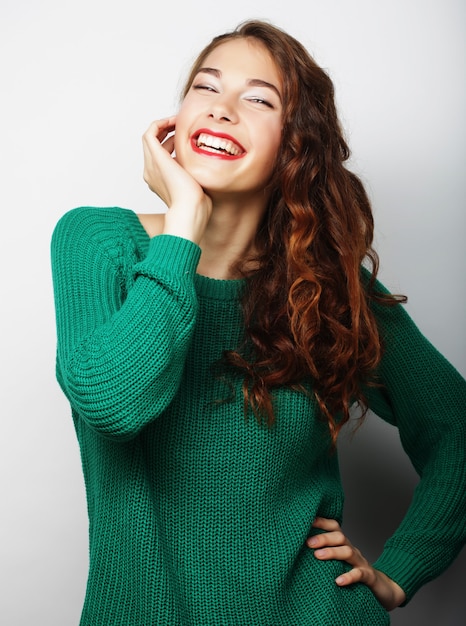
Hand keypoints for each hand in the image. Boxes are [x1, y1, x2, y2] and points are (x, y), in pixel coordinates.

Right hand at [142, 117, 211, 242]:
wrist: (190, 208)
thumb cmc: (197, 203)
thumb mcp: (196, 185)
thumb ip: (196, 174)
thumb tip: (206, 167)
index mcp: (160, 180)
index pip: (162, 157)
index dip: (171, 144)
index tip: (186, 139)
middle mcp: (152, 172)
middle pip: (155, 146)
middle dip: (167, 133)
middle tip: (182, 126)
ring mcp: (152, 165)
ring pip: (150, 138)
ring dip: (164, 126)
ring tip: (178, 121)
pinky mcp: (156, 158)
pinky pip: (150, 133)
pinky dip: (160, 124)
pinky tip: (175, 121)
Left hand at [306, 517, 405, 610]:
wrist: (383, 589)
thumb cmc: (354, 574)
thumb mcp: (339, 562)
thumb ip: (324, 554)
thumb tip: (299, 549)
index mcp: (344, 544)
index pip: (334, 527)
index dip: (321, 522)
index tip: (307, 522)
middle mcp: (352, 550)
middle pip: (339, 537)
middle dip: (323, 538)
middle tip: (308, 542)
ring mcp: (361, 563)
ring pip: (348, 552)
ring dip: (332, 552)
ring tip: (318, 556)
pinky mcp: (369, 577)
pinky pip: (359, 574)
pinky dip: (349, 577)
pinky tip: (338, 581)